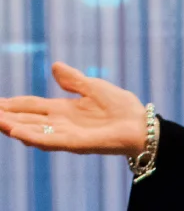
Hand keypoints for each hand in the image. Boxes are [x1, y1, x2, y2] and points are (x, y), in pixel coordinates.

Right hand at [0, 62, 146, 155]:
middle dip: (4, 116)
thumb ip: (73, 80)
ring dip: (12, 126)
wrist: (142, 126)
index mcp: (62, 111)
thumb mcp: (93, 87)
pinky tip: (16, 131)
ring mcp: (67, 135)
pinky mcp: (76, 144)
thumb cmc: (122, 108)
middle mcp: (60, 124)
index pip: (30, 106)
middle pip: (25, 119)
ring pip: (32, 132)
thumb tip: (55, 67)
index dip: (11, 104)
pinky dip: (32, 137)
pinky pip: (50, 141)